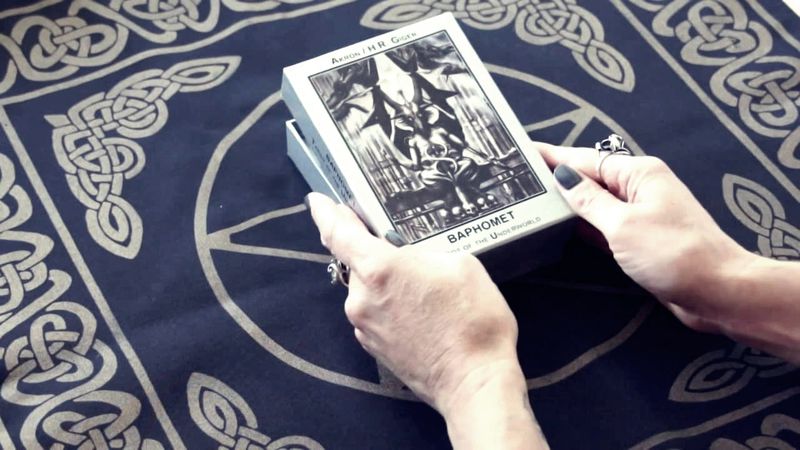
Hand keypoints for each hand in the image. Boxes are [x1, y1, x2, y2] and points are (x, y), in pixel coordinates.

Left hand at [305, 193, 547, 448]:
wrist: (473, 382)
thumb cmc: (472, 322)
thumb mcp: (460, 264)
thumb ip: (425, 251)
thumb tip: (412, 257)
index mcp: (379, 269)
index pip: (338, 232)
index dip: (326, 212)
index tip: (318, 200)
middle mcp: (362, 298)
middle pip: (359, 263)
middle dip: (380, 256)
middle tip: (411, 256)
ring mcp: (365, 326)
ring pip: (370, 291)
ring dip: (390, 285)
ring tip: (427, 294)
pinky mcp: (374, 347)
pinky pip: (376, 314)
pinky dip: (393, 308)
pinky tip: (423, 314)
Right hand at [536, 143, 750, 331]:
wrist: (718, 291)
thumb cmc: (673, 253)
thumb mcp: (622, 224)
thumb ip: (588, 201)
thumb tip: (563, 176)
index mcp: (638, 173)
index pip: (585, 159)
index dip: (552, 156)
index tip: (523, 150)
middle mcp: (639, 188)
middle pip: (590, 178)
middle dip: (557, 177)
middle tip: (519, 178)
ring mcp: (640, 214)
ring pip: (595, 202)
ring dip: (568, 202)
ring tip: (532, 199)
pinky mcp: (640, 239)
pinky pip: (603, 225)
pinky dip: (582, 224)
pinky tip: (561, 225)